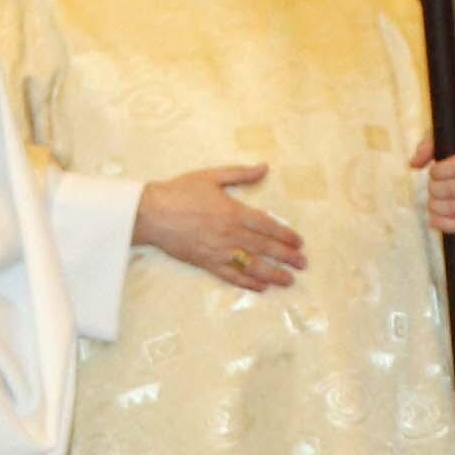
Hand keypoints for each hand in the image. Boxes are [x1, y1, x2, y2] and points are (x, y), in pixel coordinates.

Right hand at [135, 163, 306, 290]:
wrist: (151, 213)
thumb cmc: (180, 191)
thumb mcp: (212, 176)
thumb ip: (240, 174)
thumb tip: (265, 167)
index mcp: (234, 212)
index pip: (267, 226)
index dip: (285, 235)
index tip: (299, 243)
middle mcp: (230, 234)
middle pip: (264, 247)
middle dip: (286, 256)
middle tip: (303, 264)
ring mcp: (219, 251)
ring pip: (252, 265)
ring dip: (273, 274)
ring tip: (289, 280)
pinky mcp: (206, 263)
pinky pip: (231, 276)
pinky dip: (247, 283)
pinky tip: (261, 287)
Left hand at [412, 138, 454, 236]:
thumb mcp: (452, 148)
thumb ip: (429, 147)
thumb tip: (414, 164)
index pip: (448, 168)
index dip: (436, 171)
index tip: (437, 171)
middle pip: (444, 190)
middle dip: (433, 188)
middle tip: (437, 186)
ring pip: (446, 209)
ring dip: (434, 205)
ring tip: (437, 199)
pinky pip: (453, 226)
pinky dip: (439, 221)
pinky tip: (436, 215)